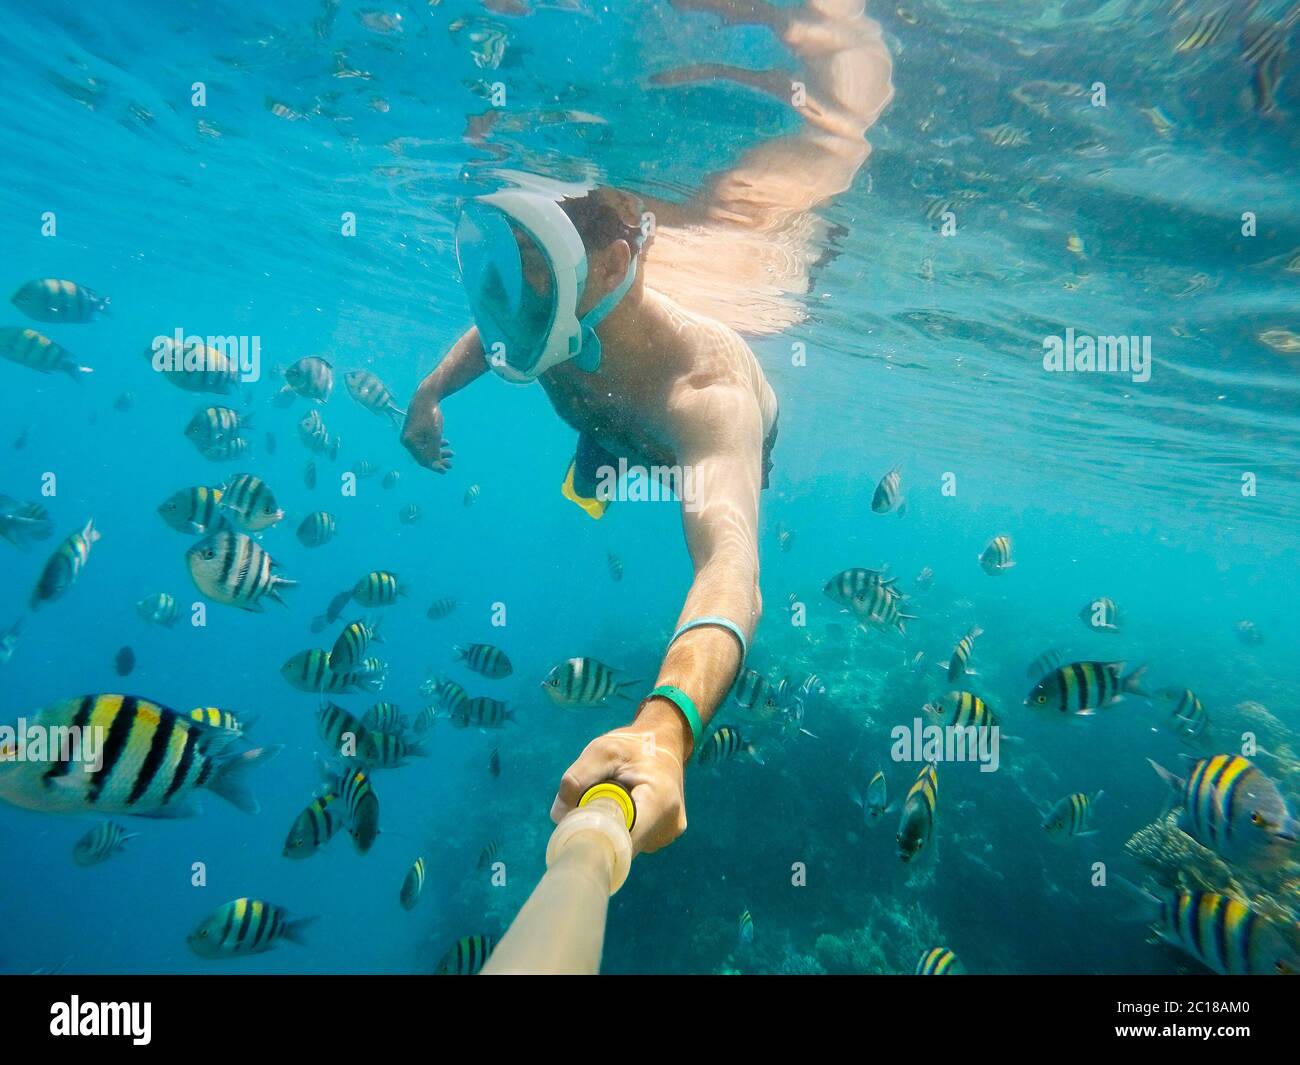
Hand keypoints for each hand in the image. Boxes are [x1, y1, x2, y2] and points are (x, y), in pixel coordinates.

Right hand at [400, 397, 453, 471]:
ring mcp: (412, 436)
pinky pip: (426, 442)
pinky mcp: (417, 432)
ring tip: (452, 454)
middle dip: (438, 460)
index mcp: (409, 442)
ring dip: (439, 453)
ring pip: (426, 449)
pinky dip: (436, 444)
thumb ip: (434, 452)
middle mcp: (408, 441)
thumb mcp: (434, 436)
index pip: (422, 460)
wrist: (426, 398)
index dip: (434, 466)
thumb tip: (435, 467)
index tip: (446, 469)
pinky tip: (446, 443)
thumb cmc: (430, 416)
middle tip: (451, 464)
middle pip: (424, 456)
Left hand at [550, 713, 688, 854]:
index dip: (597, 838)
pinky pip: (634, 840)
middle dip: (600, 831)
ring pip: (627, 845)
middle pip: (623, 846)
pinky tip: (624, 807)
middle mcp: (668, 826)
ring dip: (611, 829)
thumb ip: (578, 777)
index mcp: (659, 802)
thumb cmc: (633, 745)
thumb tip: (558, 815)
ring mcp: (668, 835)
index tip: (578, 827)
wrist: (665, 742)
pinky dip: (622, 828)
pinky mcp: (664, 836)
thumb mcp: (602, 750)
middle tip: (588, 806)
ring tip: (611, 800)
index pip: (624, 841)